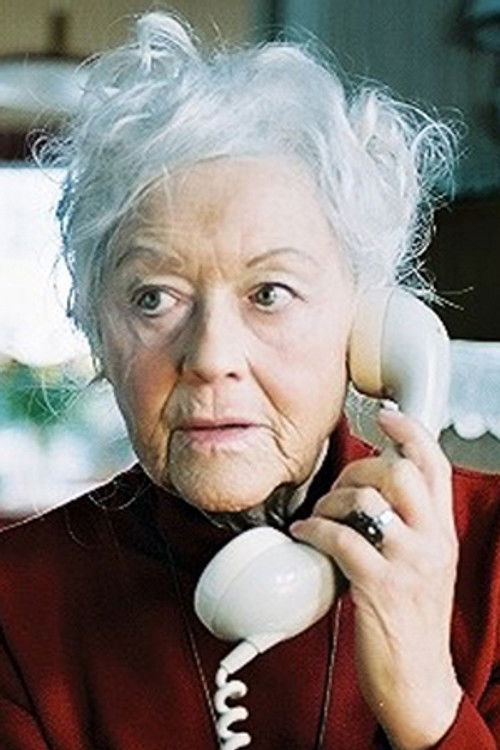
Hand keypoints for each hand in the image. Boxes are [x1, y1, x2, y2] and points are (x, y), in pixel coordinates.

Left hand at [290, 409, 462, 749]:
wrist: (419, 681)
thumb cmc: (414, 622)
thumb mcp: (425, 566)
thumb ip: (409, 528)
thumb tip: (370, 492)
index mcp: (442, 533)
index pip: (435, 465)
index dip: (411, 433)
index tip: (387, 418)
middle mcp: (433, 542)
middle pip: (398, 471)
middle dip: (358, 470)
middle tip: (339, 489)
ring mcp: (409, 564)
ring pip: (368, 500)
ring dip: (331, 501)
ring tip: (319, 515)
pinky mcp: (381, 587)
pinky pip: (342, 538)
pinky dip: (314, 529)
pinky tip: (304, 534)